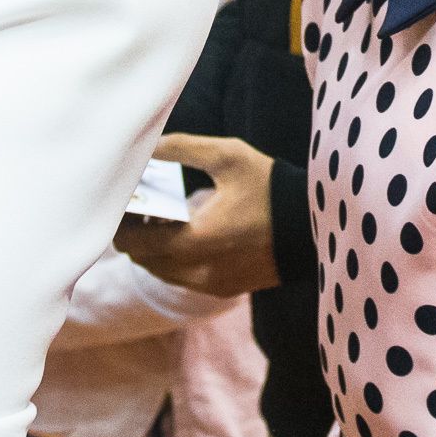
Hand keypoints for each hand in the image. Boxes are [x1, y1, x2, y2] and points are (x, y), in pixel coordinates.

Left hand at [119, 138, 280, 295]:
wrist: (315, 226)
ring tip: (161, 218)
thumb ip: (180, 149)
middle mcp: (198, 272)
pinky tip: (187, 233)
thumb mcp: (228, 156)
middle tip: (139, 205)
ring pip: (162, 271)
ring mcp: (212, 285)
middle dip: (135, 233)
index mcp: (194, 241)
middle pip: (143, 259)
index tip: (122, 200)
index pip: (132, 242)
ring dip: (154, 248)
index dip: (120, 222)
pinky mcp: (225, 290)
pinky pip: (184, 278)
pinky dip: (176, 259)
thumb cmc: (270, 187)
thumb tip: (144, 146)